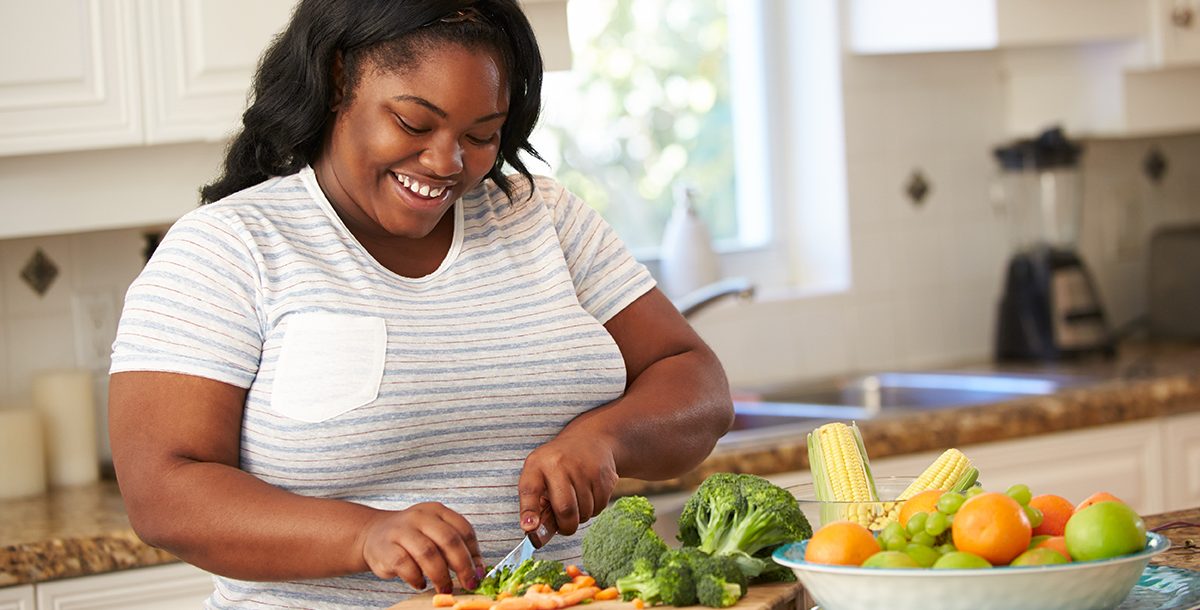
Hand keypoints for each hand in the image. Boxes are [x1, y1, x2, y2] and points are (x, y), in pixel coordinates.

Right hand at [358, 502, 483, 593]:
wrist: (373, 534)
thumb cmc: (412, 538)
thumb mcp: (434, 534)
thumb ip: (455, 547)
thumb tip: (478, 571)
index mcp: (437, 511)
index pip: (464, 529)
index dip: (474, 553)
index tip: (478, 572)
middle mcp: (420, 517)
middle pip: (449, 540)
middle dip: (462, 566)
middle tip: (468, 583)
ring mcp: (401, 531)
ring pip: (428, 553)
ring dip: (441, 575)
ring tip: (444, 588)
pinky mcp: (386, 549)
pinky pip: (406, 566)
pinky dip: (417, 579)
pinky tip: (421, 583)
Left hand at [518, 430, 618, 540]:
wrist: (591, 439)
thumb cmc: (557, 465)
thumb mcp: (539, 474)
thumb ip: (535, 505)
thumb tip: (534, 535)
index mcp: (537, 464)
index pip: (530, 490)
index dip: (529, 511)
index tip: (529, 528)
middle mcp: (559, 464)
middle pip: (564, 509)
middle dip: (565, 526)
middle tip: (564, 526)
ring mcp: (584, 468)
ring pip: (585, 512)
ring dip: (581, 517)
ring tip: (577, 501)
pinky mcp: (604, 475)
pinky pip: (600, 507)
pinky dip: (594, 509)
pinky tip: (589, 494)